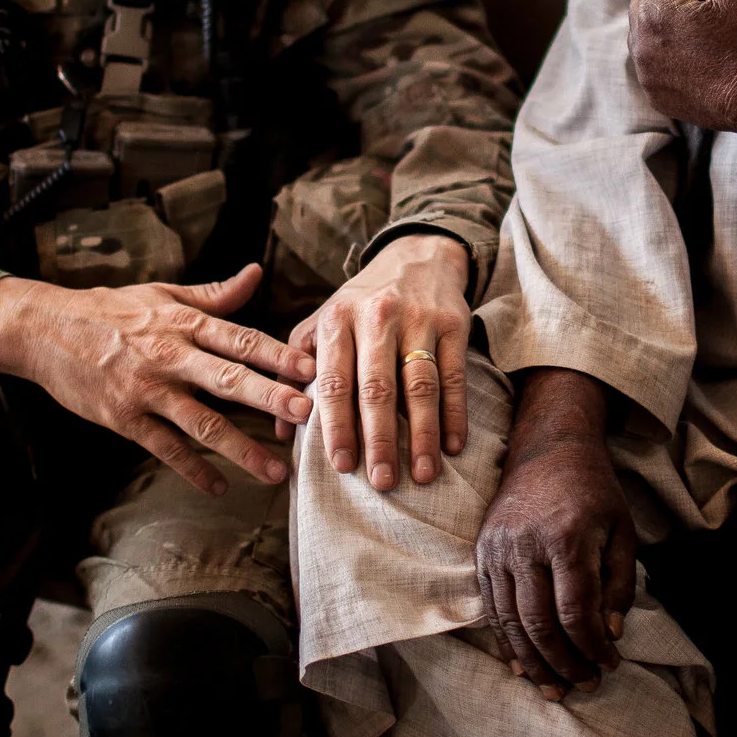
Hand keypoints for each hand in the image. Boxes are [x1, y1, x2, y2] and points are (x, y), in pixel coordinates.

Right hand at [0, 264, 313, 494]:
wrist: (46, 330)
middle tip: (308, 414)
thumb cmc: (111, 310)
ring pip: (201, 423)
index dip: (278, 354)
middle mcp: (169, 356)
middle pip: (227, 378)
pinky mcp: (123, 418)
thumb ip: (214, 294)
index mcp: (184, 323)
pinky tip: (220, 487)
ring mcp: (146, 390)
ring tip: (275, 472)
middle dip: (270, 397)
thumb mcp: (163, 295)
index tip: (312, 369)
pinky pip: (164, 448)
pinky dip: (193, 469)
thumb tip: (256, 273)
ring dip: (241, 449)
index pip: (240, 338)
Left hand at [285, 232, 472, 489]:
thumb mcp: (323, 322)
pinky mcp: (454, 324)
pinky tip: (453, 446)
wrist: (417, 254)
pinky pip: (455, 376)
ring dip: (422, 434)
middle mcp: (377, 317)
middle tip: (381, 481)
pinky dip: (454, 414)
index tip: (341, 466)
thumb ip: (296, 371)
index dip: (337, 426)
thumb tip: (282, 430)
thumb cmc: (361, 301)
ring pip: (421, 385)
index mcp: (338, 320)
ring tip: (422, 474)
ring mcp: (419, 320)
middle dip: (379, 439)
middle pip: (378, 388)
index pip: (335, 381)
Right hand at [474, 368, 636, 698]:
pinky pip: (491, 608)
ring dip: (533, 662)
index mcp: (566, 538)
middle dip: (564, 663)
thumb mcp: (622, 531)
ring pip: (510, 622)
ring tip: (554, 688)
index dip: (593, 646)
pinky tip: (523, 666)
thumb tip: (609, 634)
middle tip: (584, 685)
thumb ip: (619, 584)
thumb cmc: (594, 491)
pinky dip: (507, 641)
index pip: (576, 611)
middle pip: (540, 623)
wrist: (548, 448)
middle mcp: (525, 545)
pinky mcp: (482, 552)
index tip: (609, 665)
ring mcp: (497, 549)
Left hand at [629, 0, 736, 154]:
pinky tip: (703, 62)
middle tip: (713, 13)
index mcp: (653, 12)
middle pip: (647, 0)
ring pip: (648, 32)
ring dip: (671, 26)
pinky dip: (670, 56)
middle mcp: (639, 44)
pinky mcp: (655, 95)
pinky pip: (652, 63)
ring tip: (710, 38)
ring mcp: (645, 73)